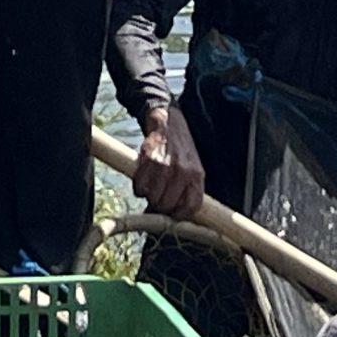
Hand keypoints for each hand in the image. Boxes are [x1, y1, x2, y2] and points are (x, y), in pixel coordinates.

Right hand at [130, 106, 205, 221]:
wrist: (168, 121)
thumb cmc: (181, 147)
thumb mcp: (193, 167)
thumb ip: (187, 189)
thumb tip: (174, 215)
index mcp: (197, 175)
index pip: (191, 207)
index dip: (179, 216)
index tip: (172, 215)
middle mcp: (183, 172)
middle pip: (167, 205)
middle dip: (160, 206)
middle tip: (157, 199)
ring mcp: (165, 166)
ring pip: (153, 198)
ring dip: (149, 196)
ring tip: (151, 186)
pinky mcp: (149, 160)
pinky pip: (140, 187)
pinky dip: (139, 187)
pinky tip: (144, 178)